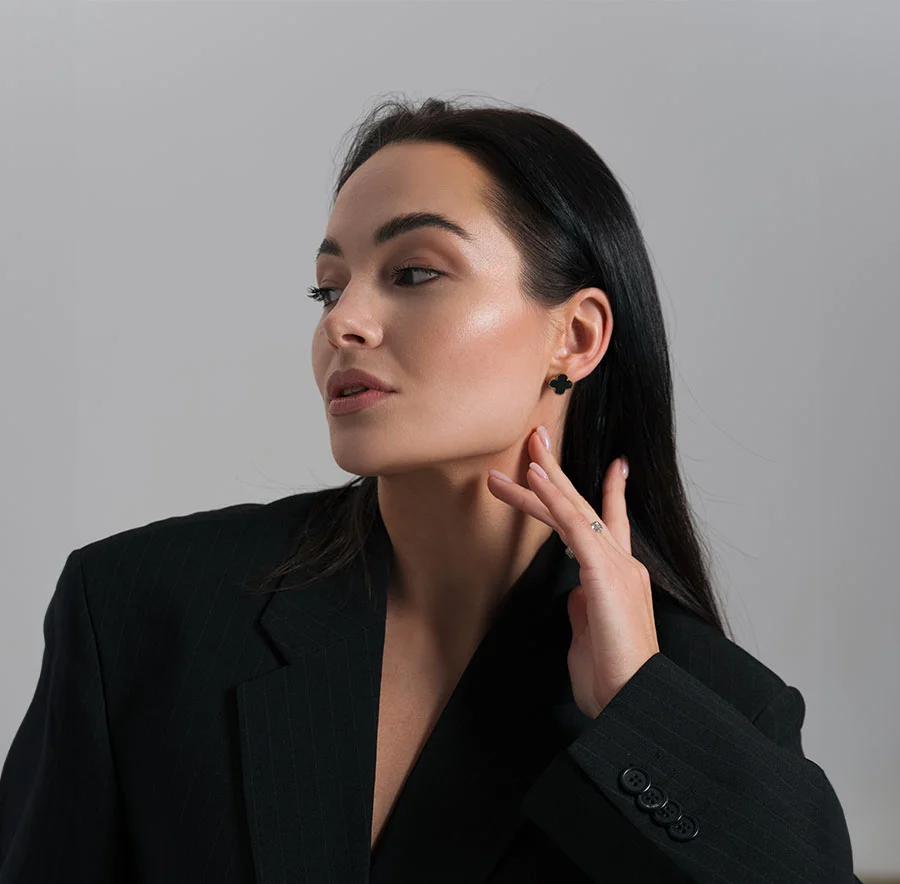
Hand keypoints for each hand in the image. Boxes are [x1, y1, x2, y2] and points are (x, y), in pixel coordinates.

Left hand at [486, 427, 659, 717]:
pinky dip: (554, 498)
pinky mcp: (604, 574)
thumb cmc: (613, 679)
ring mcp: (615, 566)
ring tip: (523, 452)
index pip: (611, 524)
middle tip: (539, 440)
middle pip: (586, 506)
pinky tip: (537, 478)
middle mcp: (621, 564)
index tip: (615, 465)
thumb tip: (573, 592)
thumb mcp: (590, 636)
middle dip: (560, 471)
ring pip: (573, 510)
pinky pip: (574, 525)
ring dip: (544, 479)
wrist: (633, 703)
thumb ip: (583, 608)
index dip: (610, 491)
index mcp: (619, 578)